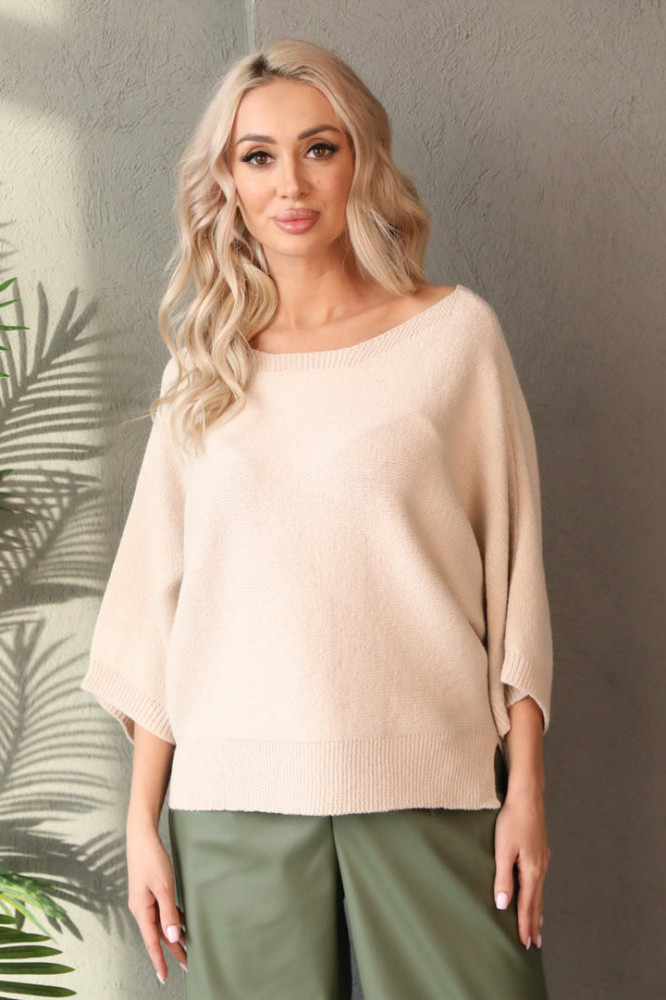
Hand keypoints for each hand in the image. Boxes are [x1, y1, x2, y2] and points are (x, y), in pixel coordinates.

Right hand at [126, 824, 187, 983]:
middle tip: (187, 964)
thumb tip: (171, 938)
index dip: (159, 960)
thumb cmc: (151, 858)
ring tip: (188, 948)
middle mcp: (141, 908)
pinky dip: (172, 920)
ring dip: (173, 935)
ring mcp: (145, 900)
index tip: (166, 976)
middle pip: (157, 935)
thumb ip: (168, 913)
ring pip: (161, 923)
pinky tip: (183, 924)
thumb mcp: (163, 886)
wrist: (142, 836)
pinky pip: (162, 911)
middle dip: (172, 950)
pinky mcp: (150, 891)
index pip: (151, 941)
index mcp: (141, 909)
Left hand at [493, 789, 549, 949]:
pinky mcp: (540, 852)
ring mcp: (542, 860)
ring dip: (537, 911)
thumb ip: (503, 878)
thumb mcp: (503, 850)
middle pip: (537, 902)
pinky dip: (537, 895)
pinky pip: (539, 881)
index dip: (525, 925)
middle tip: (534, 944)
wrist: (527, 797)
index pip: (528, 905)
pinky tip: (535, 894)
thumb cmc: (512, 821)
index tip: (525, 944)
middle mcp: (540, 868)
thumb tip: (504, 905)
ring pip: (539, 892)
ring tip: (537, 926)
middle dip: (534, 924)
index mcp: (532, 871)